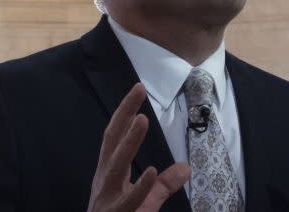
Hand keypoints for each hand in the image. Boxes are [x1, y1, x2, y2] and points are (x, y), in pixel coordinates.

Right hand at [87, 83, 189, 211]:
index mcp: (109, 174)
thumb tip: (185, 168)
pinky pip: (128, 202)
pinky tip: (151, 172)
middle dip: (123, 115)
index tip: (138, 88)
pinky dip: (140, 187)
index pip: (115, 136)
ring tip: (142, 121)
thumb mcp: (142, 202)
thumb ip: (162, 185)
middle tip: (138, 90)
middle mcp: (104, 182)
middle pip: (111, 142)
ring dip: (129, 143)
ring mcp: (107, 200)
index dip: (125, 112)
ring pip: (115, 166)